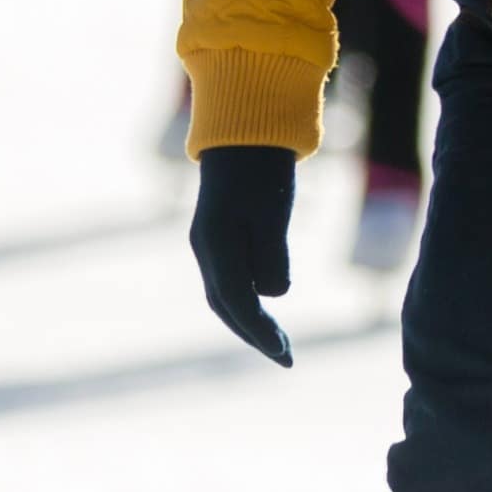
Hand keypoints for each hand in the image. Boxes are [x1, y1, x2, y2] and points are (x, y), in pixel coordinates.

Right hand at [190, 144, 295, 364]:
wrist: (242, 133)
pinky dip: (246, 303)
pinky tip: (266, 312)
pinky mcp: (216, 237)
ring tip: (278, 345)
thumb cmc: (262, 168)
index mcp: (216, 244)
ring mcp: (207, 243)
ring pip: (224, 296)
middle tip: (285, 359)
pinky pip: (227, 281)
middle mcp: (205, 248)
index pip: (239, 301)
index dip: (261, 331)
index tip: (285, 353)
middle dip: (254, 336)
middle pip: (226, 306)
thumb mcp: (273, 212)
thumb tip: (273, 295)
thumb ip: (272, 255)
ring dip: (249, 323)